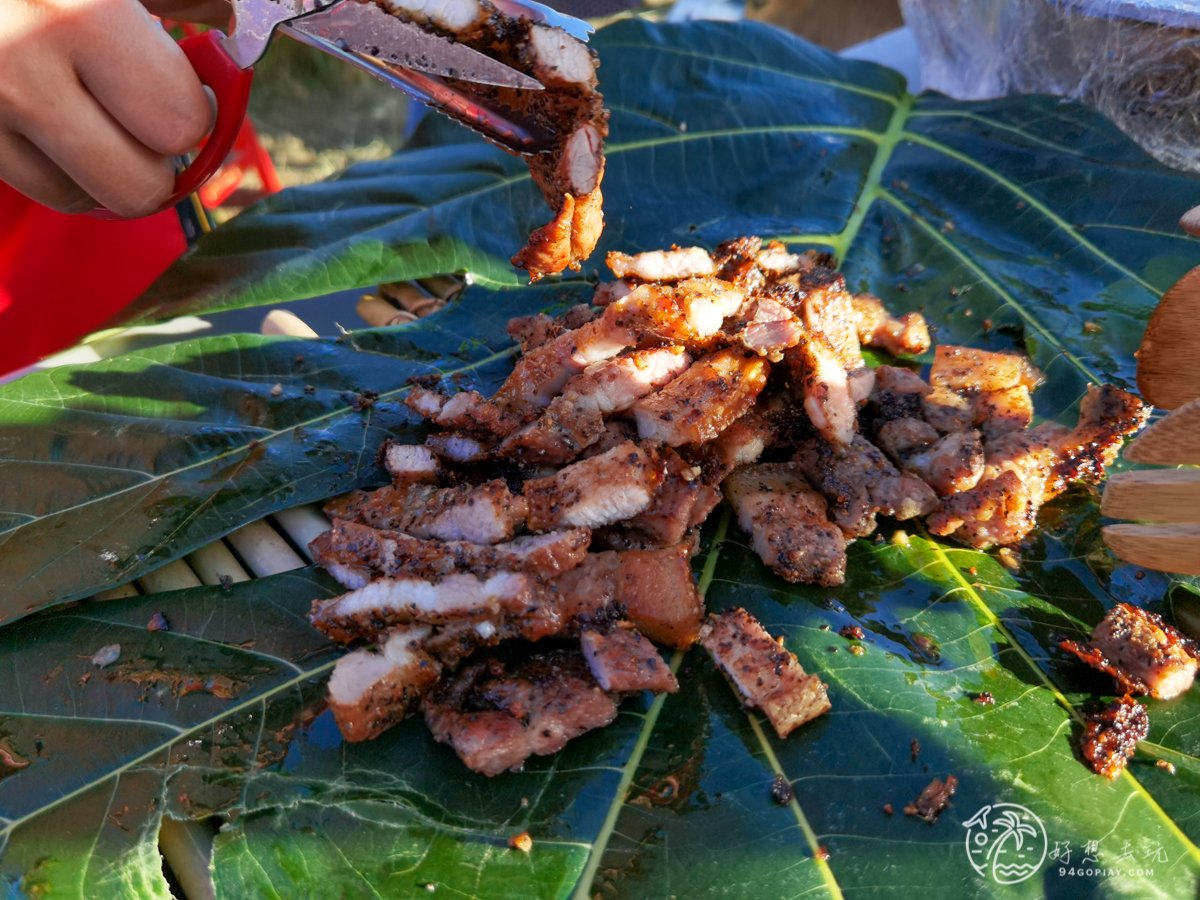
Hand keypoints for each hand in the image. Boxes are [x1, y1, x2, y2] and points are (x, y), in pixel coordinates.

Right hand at [0, 0, 226, 216]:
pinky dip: (50, 162)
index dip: (193, 108)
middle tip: (140, 108)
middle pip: (136, 188)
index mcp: (79, 17)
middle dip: (152, 156)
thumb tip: (232, 26)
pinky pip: (28, 185)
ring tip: (87, 105)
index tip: (181, 79)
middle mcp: (21, 70)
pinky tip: (46, 112)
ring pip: (80, 198)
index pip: (179, 122)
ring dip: (99, 166)